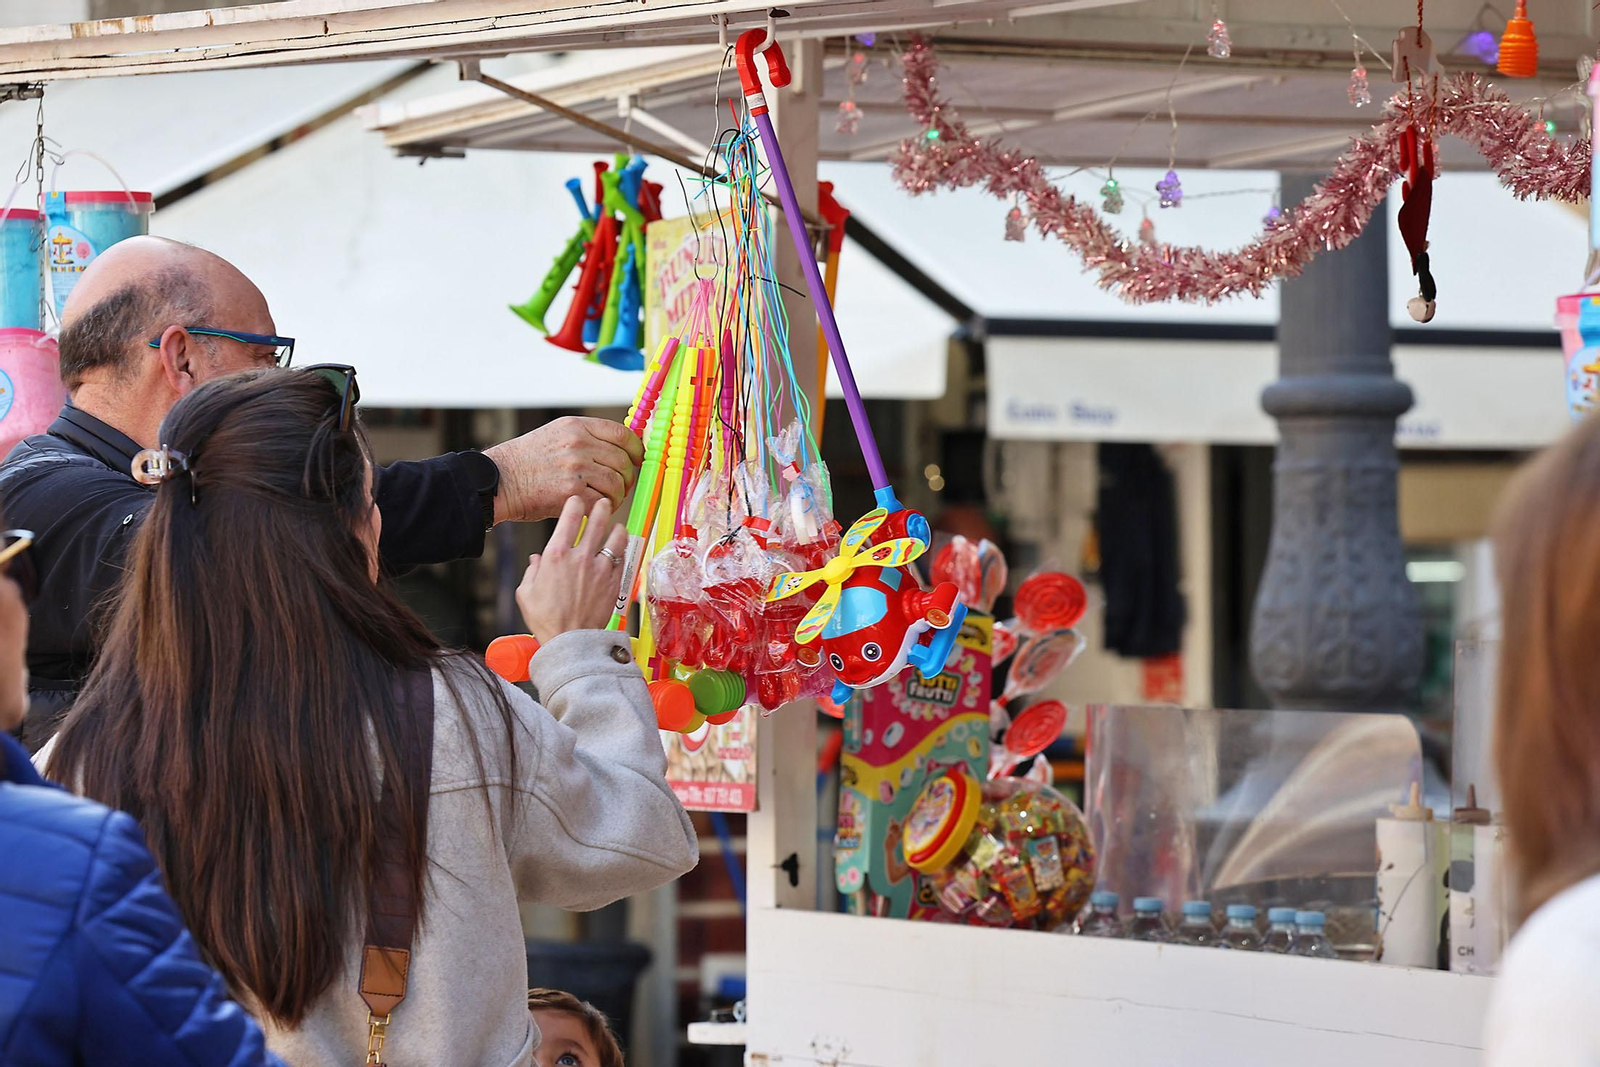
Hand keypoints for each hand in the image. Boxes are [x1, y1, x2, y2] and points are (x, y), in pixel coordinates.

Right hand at [485, 416, 642, 522]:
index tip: (638, 460)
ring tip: (606, 500)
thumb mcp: (556, 435)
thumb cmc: (526, 462)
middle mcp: (578, 444)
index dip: (636, 450)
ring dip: (617, 495)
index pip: (623, 434)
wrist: (498, 480)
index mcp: (576, 426)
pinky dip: (603, 509)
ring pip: (617, 483)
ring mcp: (576, 468)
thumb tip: (621, 451)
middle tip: (620, 487)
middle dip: (627, 477)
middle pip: (623, 461)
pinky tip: (594, 509)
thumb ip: (586, 438)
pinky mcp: (571, 493)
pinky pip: (602, 502)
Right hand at [516, 496, 628, 642]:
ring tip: (617, 525)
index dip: (575, 504)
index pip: (569, 518)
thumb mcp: (526, 593)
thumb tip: (537, 560)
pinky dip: (622, 551)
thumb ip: (532, 571)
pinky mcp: (614, 581)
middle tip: (603, 503)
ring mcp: (600, 568)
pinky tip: (621, 550)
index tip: (577, 501)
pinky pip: (622, 558)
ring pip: (616, 538)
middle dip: (601, 508)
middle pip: (597, 521)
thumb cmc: (546, 620)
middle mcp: (580, 557)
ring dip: (617, 528)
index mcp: (556, 555)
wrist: (571, 640)